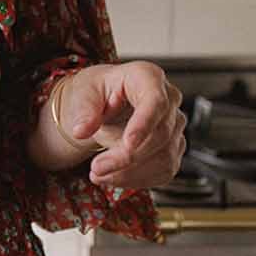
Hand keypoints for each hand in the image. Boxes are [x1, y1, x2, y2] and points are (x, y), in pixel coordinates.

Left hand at [58, 61, 184, 189]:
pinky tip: (113, 177)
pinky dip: (137, 179)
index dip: (144, 125)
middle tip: (96, 168)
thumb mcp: (84, 92)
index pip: (155, 101)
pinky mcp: (173, 148)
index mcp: (147, 76)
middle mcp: (168, 99)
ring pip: (165, 158)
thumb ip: (84, 110)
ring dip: (130, 173)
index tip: (128, 145)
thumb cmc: (97, 91)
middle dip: (127, 157)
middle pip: (160, 134)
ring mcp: (174, 125)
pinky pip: (164, 171)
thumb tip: (81, 130)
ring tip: (99, 175)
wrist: (103, 104)